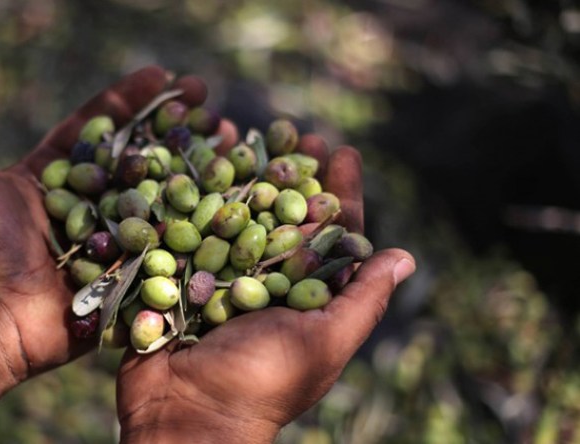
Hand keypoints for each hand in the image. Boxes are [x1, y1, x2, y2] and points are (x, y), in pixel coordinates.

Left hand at [0, 66, 209, 377]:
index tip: (166, 75)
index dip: (134, 101)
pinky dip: (200, 230)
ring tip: (236, 147)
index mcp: (60, 180)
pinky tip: (235, 206)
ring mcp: (113, 243)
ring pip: (163, 201)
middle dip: (180, 132)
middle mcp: (91, 208)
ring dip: (200, 174)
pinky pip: (168, 250)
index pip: (103, 130)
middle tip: (215, 107)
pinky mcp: (128, 277)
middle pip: (143, 161)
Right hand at [116, 143, 415, 442]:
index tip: (343, 151)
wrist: (184, 415)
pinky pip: (187, 227)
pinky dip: (192, 192)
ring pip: (236, 212)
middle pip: (283, 213)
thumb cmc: (261, 383)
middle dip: (291, 170)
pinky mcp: (178, 276)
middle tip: (296, 130)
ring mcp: (219, 276)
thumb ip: (362, 300)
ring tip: (247, 130)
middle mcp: (265, 281)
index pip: (330, 234)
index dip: (338, 192)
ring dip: (244, 170)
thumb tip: (406, 257)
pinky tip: (197, 159)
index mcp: (305, 295)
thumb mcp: (323, 343)